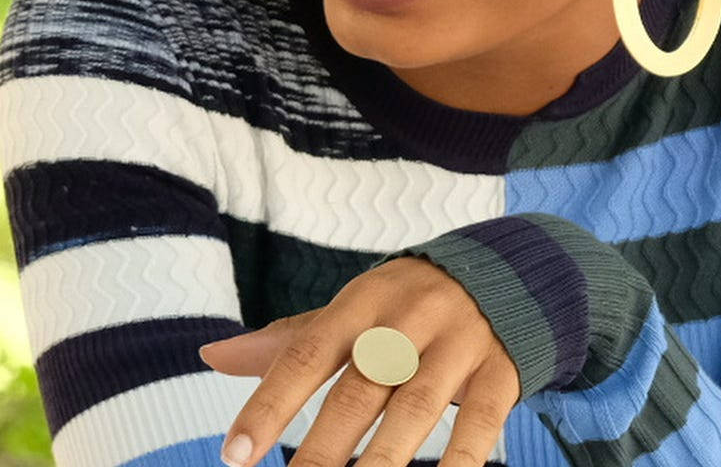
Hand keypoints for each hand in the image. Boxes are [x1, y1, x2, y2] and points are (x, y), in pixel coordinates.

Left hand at [197, 255, 521, 466]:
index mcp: (363, 302)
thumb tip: (211, 356)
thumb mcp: (353, 311)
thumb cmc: (408, 305)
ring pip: (415, 408)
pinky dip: (459, 461)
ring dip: (381, 460)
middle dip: (322, 447)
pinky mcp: (500, 372)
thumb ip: (290, 340)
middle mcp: (408, 319)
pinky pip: (479, 423)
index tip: (235, 454)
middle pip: (359, 388)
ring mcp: (458, 345)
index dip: (269, 404)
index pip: (307, 353)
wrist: (509, 272)